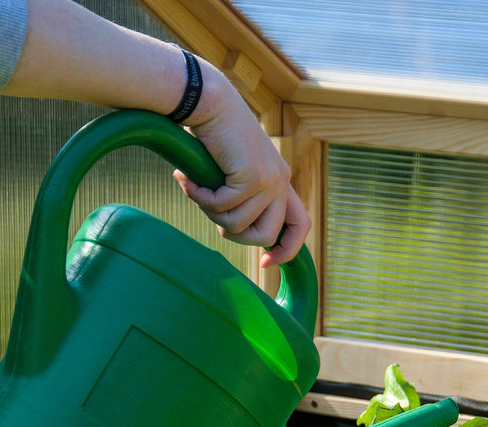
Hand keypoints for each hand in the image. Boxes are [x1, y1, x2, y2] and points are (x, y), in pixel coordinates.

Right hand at [173, 64, 310, 264]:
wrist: (206, 101)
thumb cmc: (213, 137)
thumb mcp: (234, 172)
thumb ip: (242, 199)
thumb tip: (235, 232)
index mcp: (281, 181)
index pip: (301, 225)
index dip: (287, 250)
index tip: (266, 264)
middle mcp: (281, 181)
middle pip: (266, 236)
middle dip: (236, 236)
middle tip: (212, 214)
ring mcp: (269, 179)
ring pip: (239, 225)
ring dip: (211, 213)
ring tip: (196, 189)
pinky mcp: (252, 176)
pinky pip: (223, 208)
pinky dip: (200, 198)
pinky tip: (187, 179)